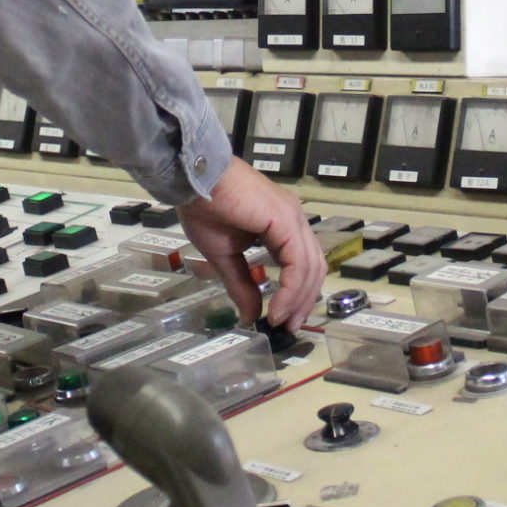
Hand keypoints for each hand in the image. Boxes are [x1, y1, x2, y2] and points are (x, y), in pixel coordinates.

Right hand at [175, 159, 326, 328]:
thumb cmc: (204, 208)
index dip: (297, 294)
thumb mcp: (224, 255)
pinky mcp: (285, 220)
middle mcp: (294, 219)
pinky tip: (276, 306)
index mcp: (282, 224)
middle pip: (314, 268)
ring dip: (297, 299)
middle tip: (288, 325)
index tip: (283, 319)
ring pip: (310, 267)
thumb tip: (250, 315)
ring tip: (280, 319)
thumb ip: (242, 284)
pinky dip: (291, 289)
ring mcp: (293, 217)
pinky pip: (297, 262)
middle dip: (303, 301)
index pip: (303, 264)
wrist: (192, 180)